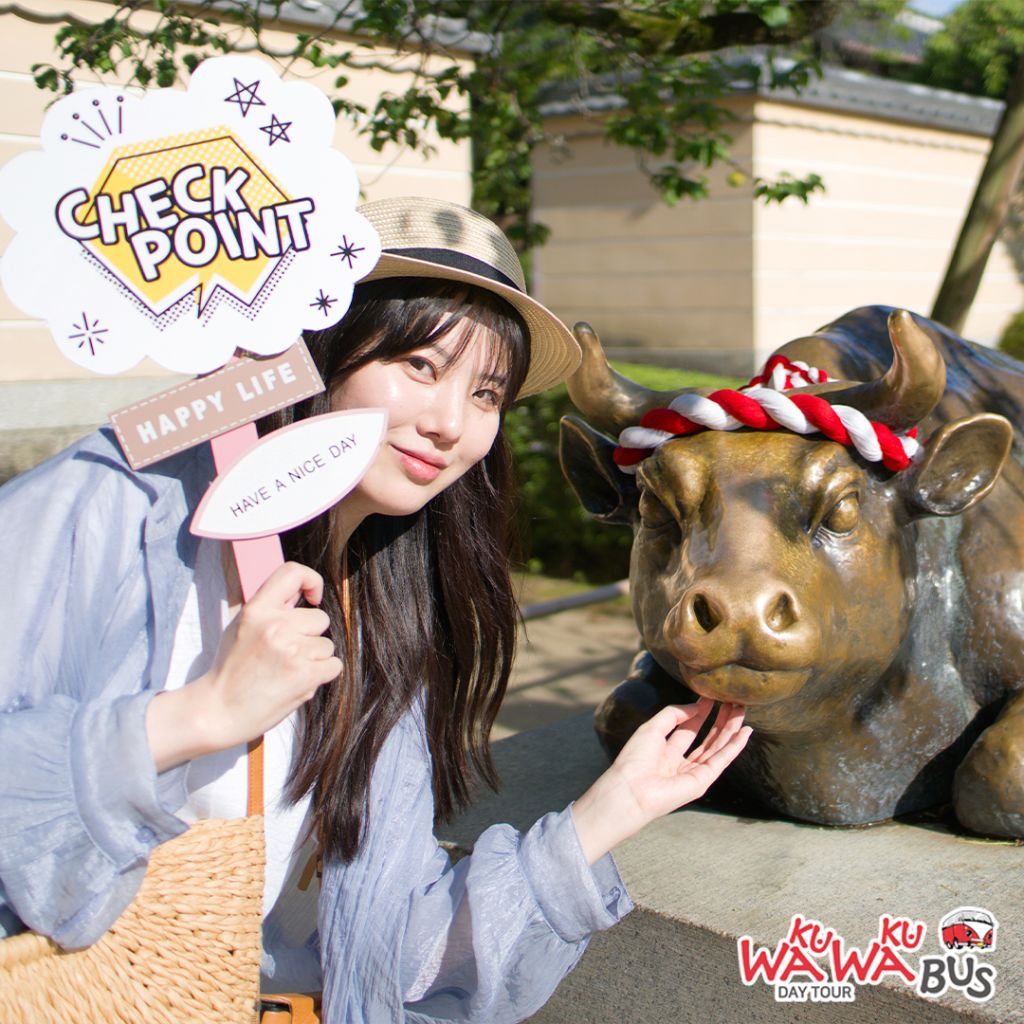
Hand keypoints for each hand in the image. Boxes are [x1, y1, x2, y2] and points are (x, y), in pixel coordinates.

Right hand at [147, 561, 341, 771]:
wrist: (217, 711)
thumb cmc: (230, 670)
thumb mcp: (241, 627)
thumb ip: (270, 610)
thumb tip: (302, 594)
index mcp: (257, 610)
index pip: (293, 572)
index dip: (311, 580)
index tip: (313, 598)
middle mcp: (276, 626)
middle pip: (320, 618)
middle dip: (309, 636)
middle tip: (286, 654)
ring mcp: (292, 650)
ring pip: (327, 645)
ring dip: (314, 659)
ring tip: (286, 671)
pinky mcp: (305, 674)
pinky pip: (333, 665)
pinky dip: (321, 675)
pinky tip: (298, 682)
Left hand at [571, 699, 750, 863]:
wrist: (631, 789)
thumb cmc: (635, 760)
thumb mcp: (652, 728)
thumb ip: (674, 714)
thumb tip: (696, 706)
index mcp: (666, 751)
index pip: (689, 729)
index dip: (701, 712)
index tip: (712, 696)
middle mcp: (681, 763)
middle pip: (706, 738)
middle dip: (720, 720)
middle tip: (733, 702)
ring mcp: (693, 773)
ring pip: (717, 747)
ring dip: (731, 729)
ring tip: (741, 709)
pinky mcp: (703, 781)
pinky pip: (722, 760)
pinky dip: (735, 746)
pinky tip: (745, 732)